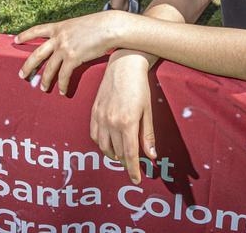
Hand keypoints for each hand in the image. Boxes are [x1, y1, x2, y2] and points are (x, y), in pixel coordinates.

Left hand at [15, 11, 127, 94]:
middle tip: (22, 75)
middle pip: (37, 53)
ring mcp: (64, 48)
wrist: (110, 27)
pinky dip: (61, 84)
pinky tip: (61, 91)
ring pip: (49, 68)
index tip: (16, 40)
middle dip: (28, 65)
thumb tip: (68, 41)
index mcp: (59, 27)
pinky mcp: (73, 58)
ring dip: (45, 80)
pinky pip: (63, 75)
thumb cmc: (98, 25)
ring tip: (42, 88)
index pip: (36, 30)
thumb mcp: (78, 25)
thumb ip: (69, 33)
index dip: (25, 35)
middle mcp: (58, 37)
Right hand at [90, 52, 155, 183]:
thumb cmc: (139, 87)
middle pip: (117, 152)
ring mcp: (100, 117)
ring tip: (121, 155)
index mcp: (126, 123)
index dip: (133, 170)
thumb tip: (151, 156)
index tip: (136, 180)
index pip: (129, 154)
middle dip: (126, 161)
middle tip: (133, 163)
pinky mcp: (94, 111)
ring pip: (104, 146)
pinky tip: (109, 143)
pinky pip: (95, 135)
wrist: (123, 65)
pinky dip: (102, 143)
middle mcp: (111, 122)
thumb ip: (147, 135)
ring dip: (113, 154)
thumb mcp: (147, 111)